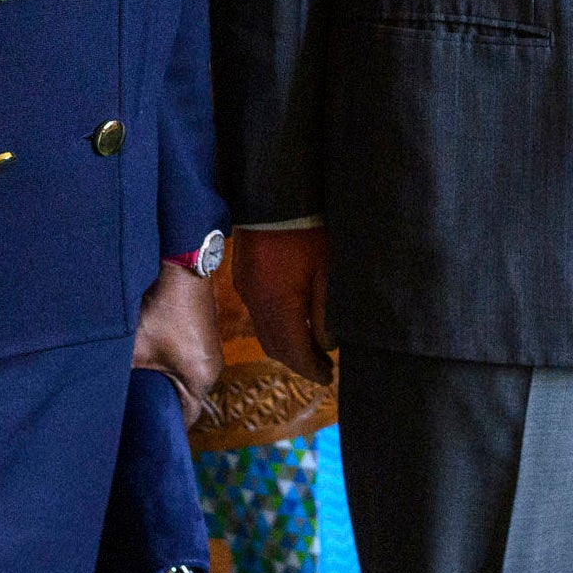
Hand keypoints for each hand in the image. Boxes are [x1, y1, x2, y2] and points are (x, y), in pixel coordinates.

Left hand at [133, 261, 225, 420]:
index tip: (141, 430)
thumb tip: (103, 392)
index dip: (163, 426)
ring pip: (185, 380)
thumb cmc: (163, 310)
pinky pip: (188, 363)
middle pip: (186, 400)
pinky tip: (150, 362)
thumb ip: (122, 375)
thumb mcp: (136, 349)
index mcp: (202, 379)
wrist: (182, 268)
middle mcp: (212, 368)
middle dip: (161, 404)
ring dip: (165, 383)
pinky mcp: (203, 337)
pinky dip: (170, 367)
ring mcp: (210, 352)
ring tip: (139, 385)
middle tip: (135, 408)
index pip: (186, 418)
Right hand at [232, 225, 331, 384]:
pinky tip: (295, 319)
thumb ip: (326, 313)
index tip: (328, 378)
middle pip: (274, 347)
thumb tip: (327, 345)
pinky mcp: (244, 276)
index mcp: (277, 305)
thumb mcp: (327, 273)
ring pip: (264, 331)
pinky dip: (276, 325)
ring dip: (286, 345)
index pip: (293, 351)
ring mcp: (246, 289)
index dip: (311, 369)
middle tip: (322, 367)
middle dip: (298, 361)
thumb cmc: (309, 231)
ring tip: (312, 346)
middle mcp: (256, 302)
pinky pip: (258, 313)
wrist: (276, 195)